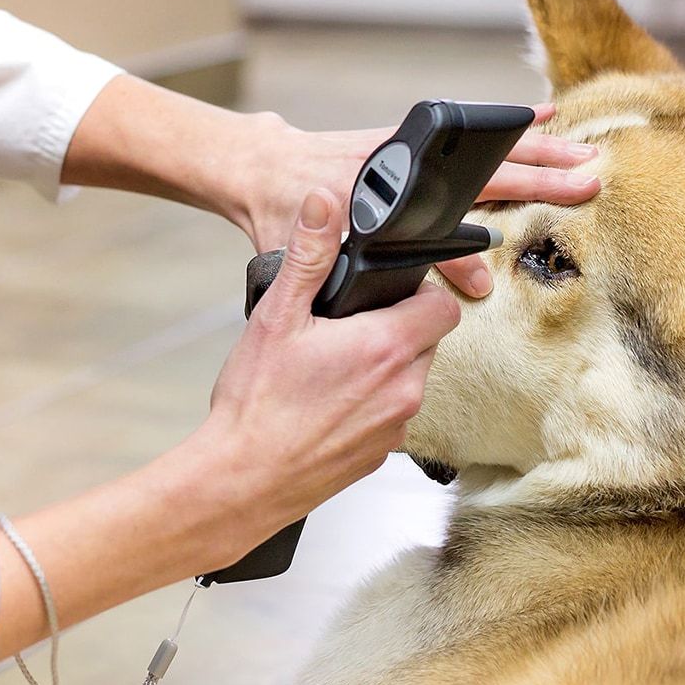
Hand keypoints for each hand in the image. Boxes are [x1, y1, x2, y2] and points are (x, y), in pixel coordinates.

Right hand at [195, 188, 460, 552]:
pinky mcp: (381, 456)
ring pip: (408, 379)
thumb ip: (308, 255)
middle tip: (345, 329)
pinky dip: (368, 404)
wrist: (241, 480)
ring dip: (382, 368)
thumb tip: (323, 204)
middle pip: (426, 341)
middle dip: (395, 328)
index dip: (420, 291)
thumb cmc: (256, 404)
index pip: (443, 305)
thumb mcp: (276, 315)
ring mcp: (396, 427)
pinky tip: (326, 404)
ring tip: (330, 368)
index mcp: (386, 346)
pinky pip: (390, 415)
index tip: (389, 293)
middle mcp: (404, 389)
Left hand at [235, 103, 598, 298]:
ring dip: (537, 151)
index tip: (508, 244)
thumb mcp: (313, 249)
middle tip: (589, 180)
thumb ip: (357, 270)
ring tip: (583, 156)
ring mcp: (410, 148)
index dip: (473, 239)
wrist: (258, 166)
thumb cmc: (279, 211)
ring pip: (484, 151)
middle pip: (483, 169)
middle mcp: (403, 162)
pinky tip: (543, 116)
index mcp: (379, 190)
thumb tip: (433, 288)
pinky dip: (509, 129)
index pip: (441, 213)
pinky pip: (467, 137)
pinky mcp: (410, 143)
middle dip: (539, 174)